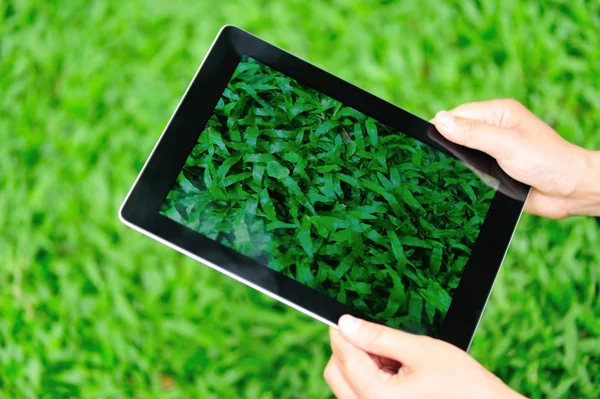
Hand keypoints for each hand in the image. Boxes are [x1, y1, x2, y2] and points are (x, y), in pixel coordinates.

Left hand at [324, 315, 525, 398]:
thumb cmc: (462, 385)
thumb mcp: (420, 351)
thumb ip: (378, 337)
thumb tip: (346, 323)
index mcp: (377, 397)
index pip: (343, 357)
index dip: (341, 332)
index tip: (346, 317)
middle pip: (336, 373)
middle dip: (349, 350)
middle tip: (378, 339)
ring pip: (346, 386)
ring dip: (360, 366)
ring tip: (395, 359)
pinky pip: (360, 397)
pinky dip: (369, 380)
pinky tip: (396, 374)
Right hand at [432, 99, 599, 218]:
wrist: (569, 191)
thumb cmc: (547, 160)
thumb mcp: (506, 144)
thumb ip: (473, 133)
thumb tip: (440, 120)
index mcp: (498, 113)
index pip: (458, 115)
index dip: (442, 127)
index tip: (427, 142)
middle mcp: (494, 129)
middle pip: (457, 134)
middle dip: (448, 147)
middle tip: (438, 161)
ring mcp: (493, 150)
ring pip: (461, 154)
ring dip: (457, 164)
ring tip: (454, 173)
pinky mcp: (494, 170)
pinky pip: (470, 171)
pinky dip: (465, 177)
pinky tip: (463, 183)